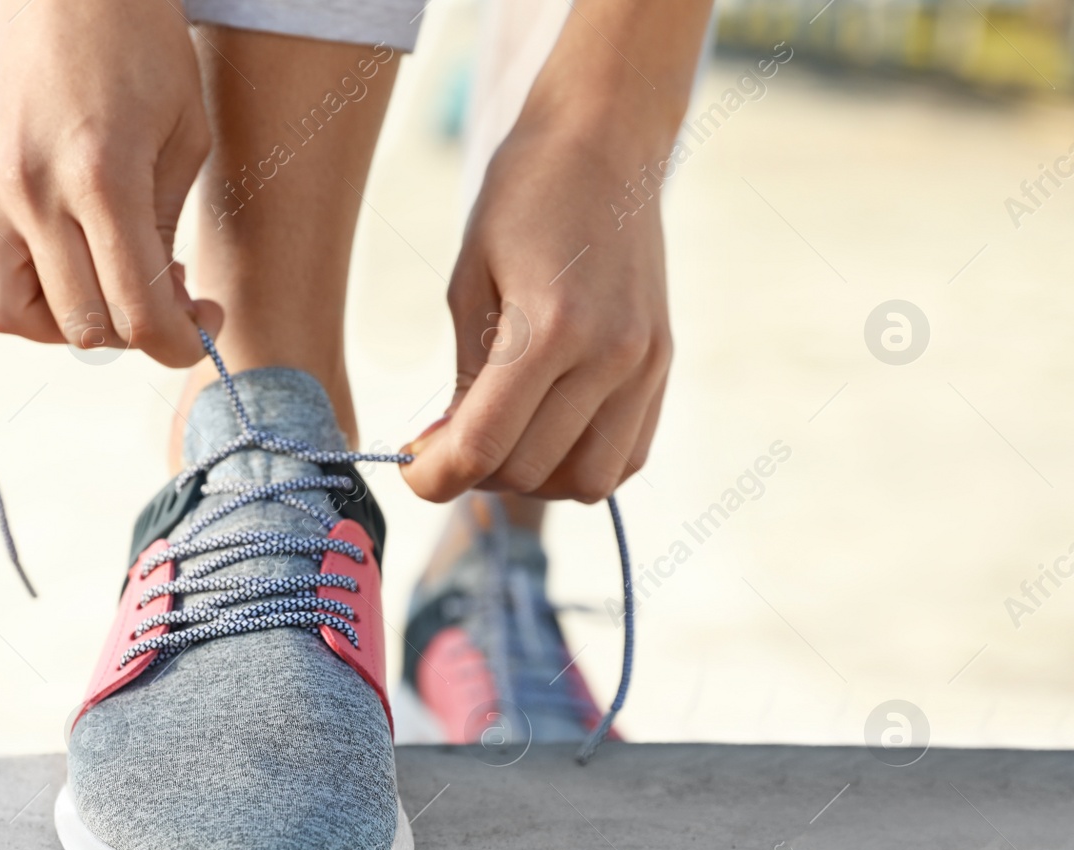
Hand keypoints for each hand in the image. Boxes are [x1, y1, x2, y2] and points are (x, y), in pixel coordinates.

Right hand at [0, 0, 220, 365]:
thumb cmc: (142, 46)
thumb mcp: (184, 138)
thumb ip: (166, 230)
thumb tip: (161, 302)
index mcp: (101, 178)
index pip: (136, 312)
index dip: (179, 343)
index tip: (205, 328)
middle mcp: (35, 194)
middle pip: (85, 326)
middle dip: (140, 332)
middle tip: (174, 297)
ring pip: (19, 320)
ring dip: (75, 326)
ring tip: (115, 287)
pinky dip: (31, 303)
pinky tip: (73, 274)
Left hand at [400, 124, 672, 502]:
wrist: (605, 143)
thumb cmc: (523, 199)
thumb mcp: (468, 284)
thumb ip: (463, 378)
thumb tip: (448, 453)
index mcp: (552, 327)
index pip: (484, 446)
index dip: (433, 478)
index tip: (411, 470)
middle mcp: (610, 355)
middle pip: (531, 472)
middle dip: (476, 473)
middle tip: (448, 442)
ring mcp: (645, 365)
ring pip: (586, 482)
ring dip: (533, 478)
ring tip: (502, 437)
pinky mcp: (662, 367)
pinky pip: (626, 458)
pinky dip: (580, 462)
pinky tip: (548, 428)